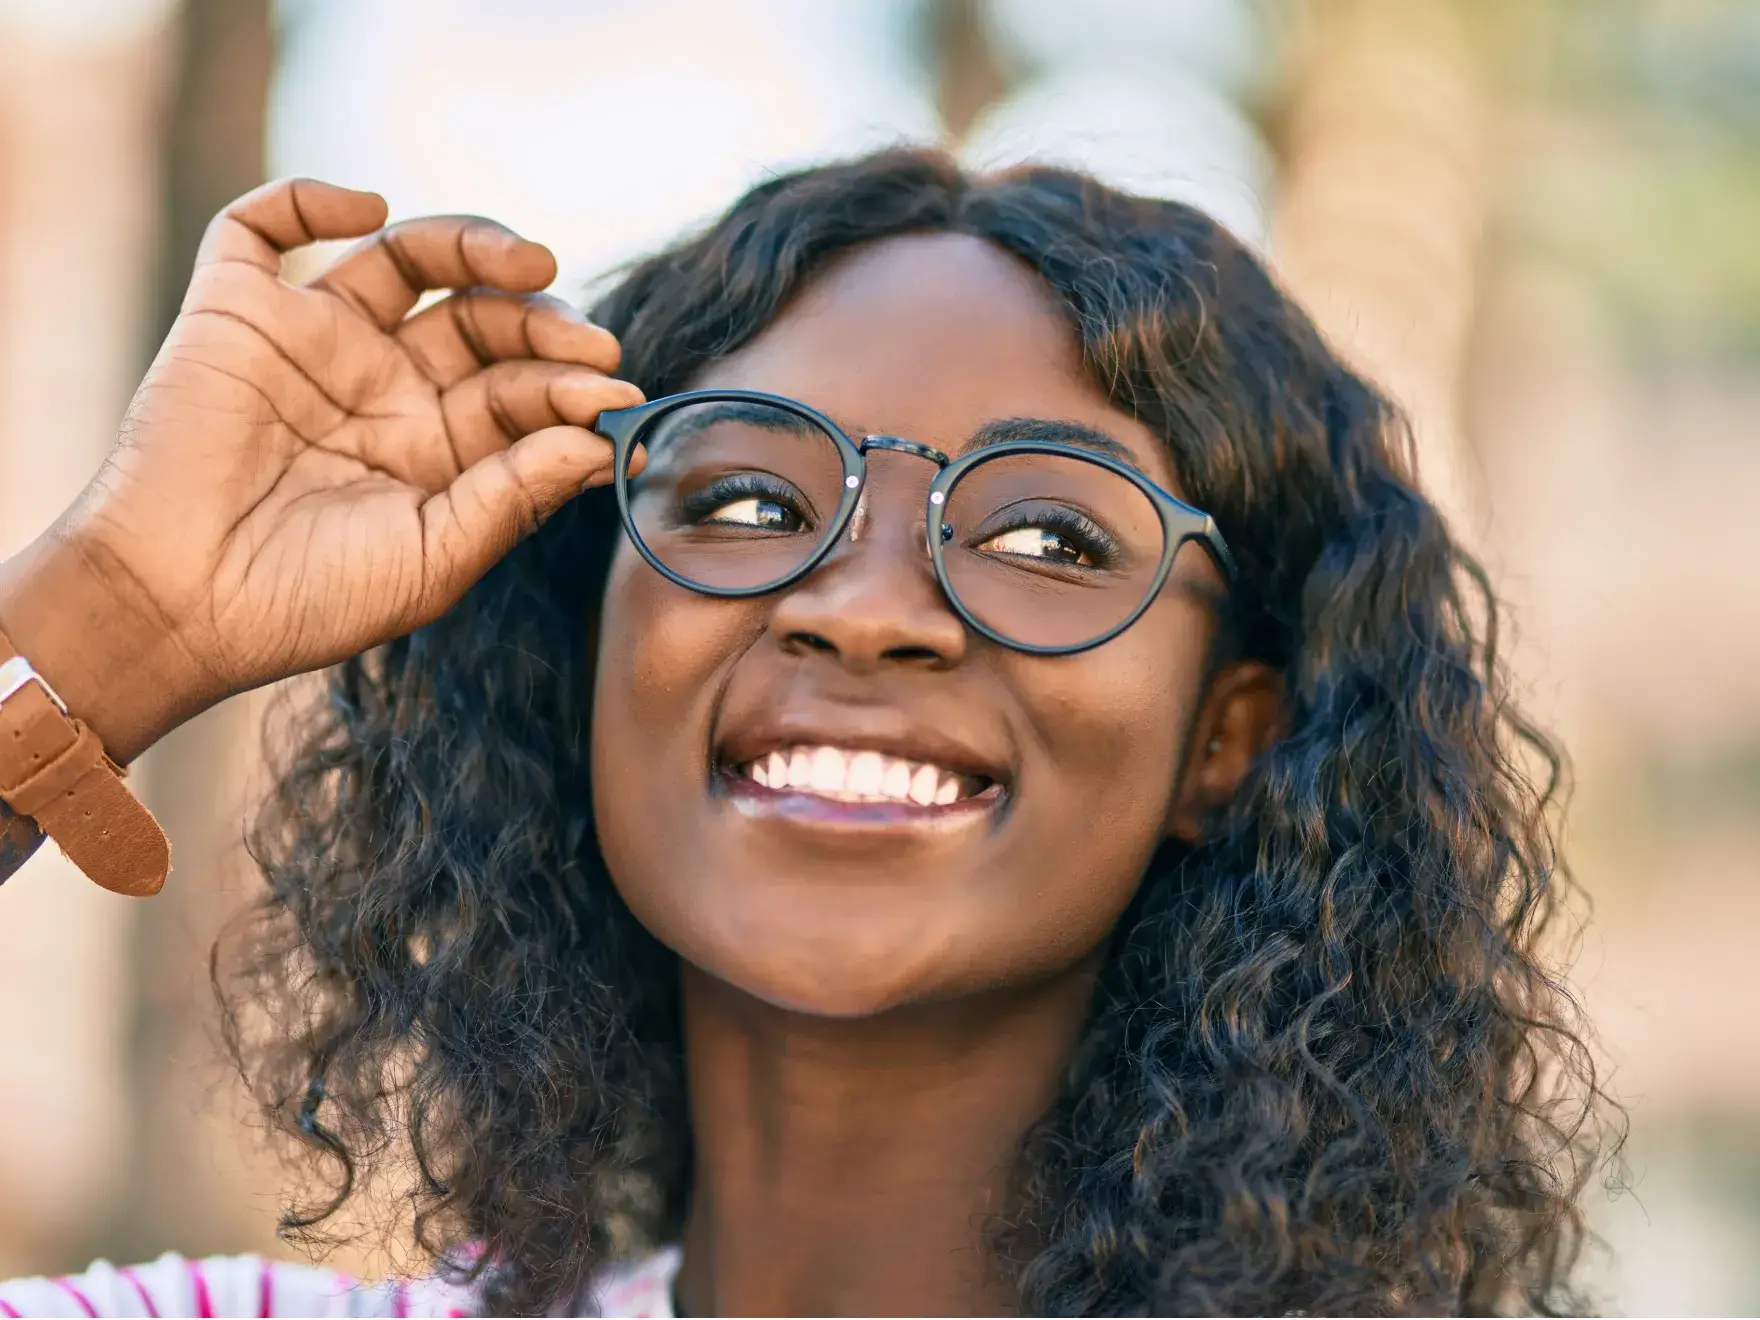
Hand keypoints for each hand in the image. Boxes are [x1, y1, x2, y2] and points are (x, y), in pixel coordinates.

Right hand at [0, 179, 641, 761]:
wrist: (179, 607)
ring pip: (408, 260)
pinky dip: (313, 200)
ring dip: (474, 246)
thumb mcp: (435, 559)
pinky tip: (371, 211)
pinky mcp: (238, 311)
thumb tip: (603, 444)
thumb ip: (514, 497)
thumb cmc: (308, 601)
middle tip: (589, 343)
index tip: (616, 397)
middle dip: (542, 325)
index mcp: (437, 448)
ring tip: (532, 264)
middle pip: (481, 321)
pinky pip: (265, 227)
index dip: (572, 389)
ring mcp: (317, 342)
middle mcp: (386, 386)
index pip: (520, 393)